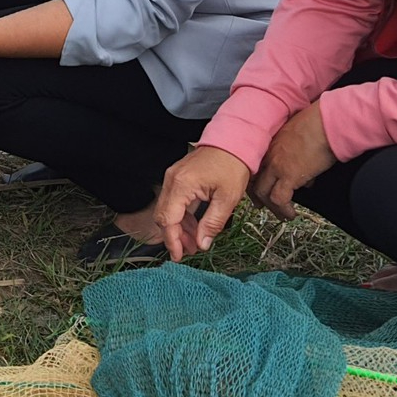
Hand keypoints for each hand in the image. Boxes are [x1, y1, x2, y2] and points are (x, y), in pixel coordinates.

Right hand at [154, 145, 251, 261]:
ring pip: (167, 210)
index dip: (172, 240)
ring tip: (195, 241)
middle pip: (163, 216)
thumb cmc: (232, 165)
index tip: (179, 256)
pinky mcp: (178, 177)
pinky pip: (174, 201)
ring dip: (179, 228)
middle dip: (175, 236)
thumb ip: (213, 223)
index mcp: (182, 185)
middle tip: (191, 250)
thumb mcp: (227, 198)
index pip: (168, 219)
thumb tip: (202, 244)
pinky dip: (182, 216)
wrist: (233, 141)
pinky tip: (195, 226)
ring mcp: (173, 177)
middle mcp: (172, 180)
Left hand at [251, 103, 334, 220]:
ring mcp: (277, 165)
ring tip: (282, 214)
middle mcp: (269, 154)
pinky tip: (291, 214)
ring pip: (264, 193)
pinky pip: (280, 199)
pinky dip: (284, 209)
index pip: (255, 166)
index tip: (259, 189)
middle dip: (258, 197)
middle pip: (255, 181)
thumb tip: (306, 174)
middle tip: (263, 206)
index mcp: (271, 143)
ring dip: (272, 207)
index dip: (256, 180)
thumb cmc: (319, 124)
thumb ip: (296, 154)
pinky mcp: (289, 175)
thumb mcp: (299, 137)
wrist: (327, 122)